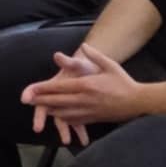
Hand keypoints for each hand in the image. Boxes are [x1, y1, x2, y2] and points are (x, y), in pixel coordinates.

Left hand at [22, 45, 141, 131]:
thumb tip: (84, 46)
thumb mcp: (110, 65)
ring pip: (63, 112)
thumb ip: (95, 55)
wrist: (137, 102)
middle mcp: (85, 99)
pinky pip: (74, 120)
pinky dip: (63, 118)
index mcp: (87, 85)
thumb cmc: (123, 82)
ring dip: (49, 110)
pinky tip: (57, 116)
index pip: (60, 87)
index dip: (43, 89)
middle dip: (41, 101)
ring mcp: (88, 111)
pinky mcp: (93, 119)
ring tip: (38, 108)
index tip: (31, 89)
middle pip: (57, 101)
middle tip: (28, 100)